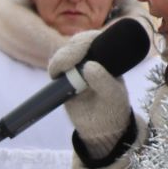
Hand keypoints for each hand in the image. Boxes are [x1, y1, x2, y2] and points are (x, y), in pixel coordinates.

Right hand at [47, 30, 137, 164]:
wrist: (102, 128)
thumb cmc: (113, 108)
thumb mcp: (113, 96)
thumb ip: (104, 81)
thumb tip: (89, 65)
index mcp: (107, 57)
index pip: (95, 40)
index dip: (85, 42)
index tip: (79, 52)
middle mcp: (91, 58)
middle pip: (76, 44)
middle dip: (69, 51)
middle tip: (66, 64)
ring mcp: (76, 67)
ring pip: (63, 54)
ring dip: (60, 59)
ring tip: (59, 71)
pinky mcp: (64, 79)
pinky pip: (56, 68)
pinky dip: (54, 68)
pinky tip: (55, 74)